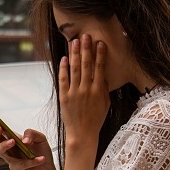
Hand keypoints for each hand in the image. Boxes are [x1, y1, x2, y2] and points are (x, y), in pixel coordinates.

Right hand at [0, 111, 59, 169]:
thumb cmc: (41, 153)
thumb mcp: (40, 138)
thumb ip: (32, 133)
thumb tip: (24, 140)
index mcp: (12, 137)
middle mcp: (9, 148)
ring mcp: (11, 159)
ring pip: (1, 152)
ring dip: (5, 145)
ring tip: (14, 141)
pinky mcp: (17, 169)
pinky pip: (22, 164)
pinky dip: (32, 161)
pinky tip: (41, 159)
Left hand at [59, 34, 109, 164]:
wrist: (82, 134)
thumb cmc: (96, 119)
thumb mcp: (105, 104)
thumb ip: (104, 88)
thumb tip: (103, 74)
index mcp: (99, 91)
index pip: (100, 68)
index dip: (100, 54)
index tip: (100, 42)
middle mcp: (86, 90)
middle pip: (86, 65)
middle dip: (86, 49)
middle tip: (85, 35)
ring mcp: (74, 93)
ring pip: (74, 69)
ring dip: (75, 54)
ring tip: (74, 42)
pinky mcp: (64, 97)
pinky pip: (63, 79)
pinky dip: (63, 68)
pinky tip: (64, 58)